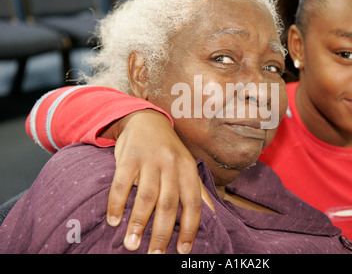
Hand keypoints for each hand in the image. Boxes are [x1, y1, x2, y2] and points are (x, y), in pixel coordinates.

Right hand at [101, 109, 204, 253]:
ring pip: (145, 196)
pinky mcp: (129, 156)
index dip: (189, 228)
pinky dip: (117, 203)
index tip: (182, 250)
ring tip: (131, 244)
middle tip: (154, 254)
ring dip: (137, 223)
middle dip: (161, 233)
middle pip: (168, 204)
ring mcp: (150, 159)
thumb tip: (213, 215)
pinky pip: (122, 183)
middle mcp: (172, 164)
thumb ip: (197, 190)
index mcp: (188, 169)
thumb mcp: (187, 166)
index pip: (192, 203)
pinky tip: (114, 220)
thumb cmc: (169, 150)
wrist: (146, 120)